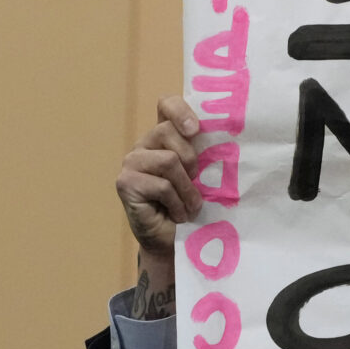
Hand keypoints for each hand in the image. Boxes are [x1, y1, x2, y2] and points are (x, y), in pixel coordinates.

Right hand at [112, 96, 205, 316]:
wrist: (172, 243)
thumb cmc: (188, 208)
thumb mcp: (200, 176)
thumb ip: (202, 154)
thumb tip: (224, 139)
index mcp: (163, 137)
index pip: (166, 105)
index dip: (180, 110)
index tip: (195, 129)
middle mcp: (144, 144)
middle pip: (169, 132)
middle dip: (191, 160)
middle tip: (195, 184)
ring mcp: (131, 162)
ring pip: (168, 160)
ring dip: (186, 188)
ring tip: (188, 206)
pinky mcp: (125, 183)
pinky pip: (161, 185)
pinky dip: (176, 203)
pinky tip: (175, 215)